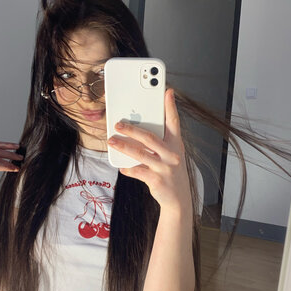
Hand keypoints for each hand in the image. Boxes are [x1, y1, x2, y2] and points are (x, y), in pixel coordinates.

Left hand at [107, 88, 190, 211]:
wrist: (178, 199)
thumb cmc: (171, 172)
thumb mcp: (171, 155)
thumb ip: (160, 142)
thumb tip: (138, 130)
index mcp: (176, 145)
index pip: (174, 122)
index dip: (170, 106)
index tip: (167, 91)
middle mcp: (172, 154)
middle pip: (150, 137)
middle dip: (132, 129)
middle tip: (118, 123)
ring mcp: (165, 168)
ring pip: (140, 153)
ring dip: (123, 146)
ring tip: (112, 141)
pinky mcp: (157, 180)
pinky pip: (137, 171)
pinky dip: (127, 168)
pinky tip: (122, 166)